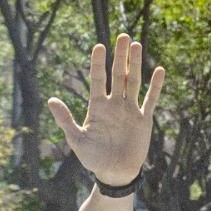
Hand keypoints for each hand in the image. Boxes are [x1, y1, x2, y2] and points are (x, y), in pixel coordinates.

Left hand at [47, 34, 165, 187]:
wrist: (114, 174)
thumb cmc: (93, 159)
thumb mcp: (76, 139)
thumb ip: (65, 119)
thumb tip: (50, 100)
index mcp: (97, 107)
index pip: (98, 79)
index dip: (99, 63)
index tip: (99, 46)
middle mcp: (114, 104)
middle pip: (118, 75)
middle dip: (120, 56)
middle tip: (123, 36)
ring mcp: (130, 110)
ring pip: (134, 81)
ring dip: (135, 64)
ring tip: (136, 45)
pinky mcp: (143, 120)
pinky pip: (150, 100)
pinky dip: (155, 86)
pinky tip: (159, 70)